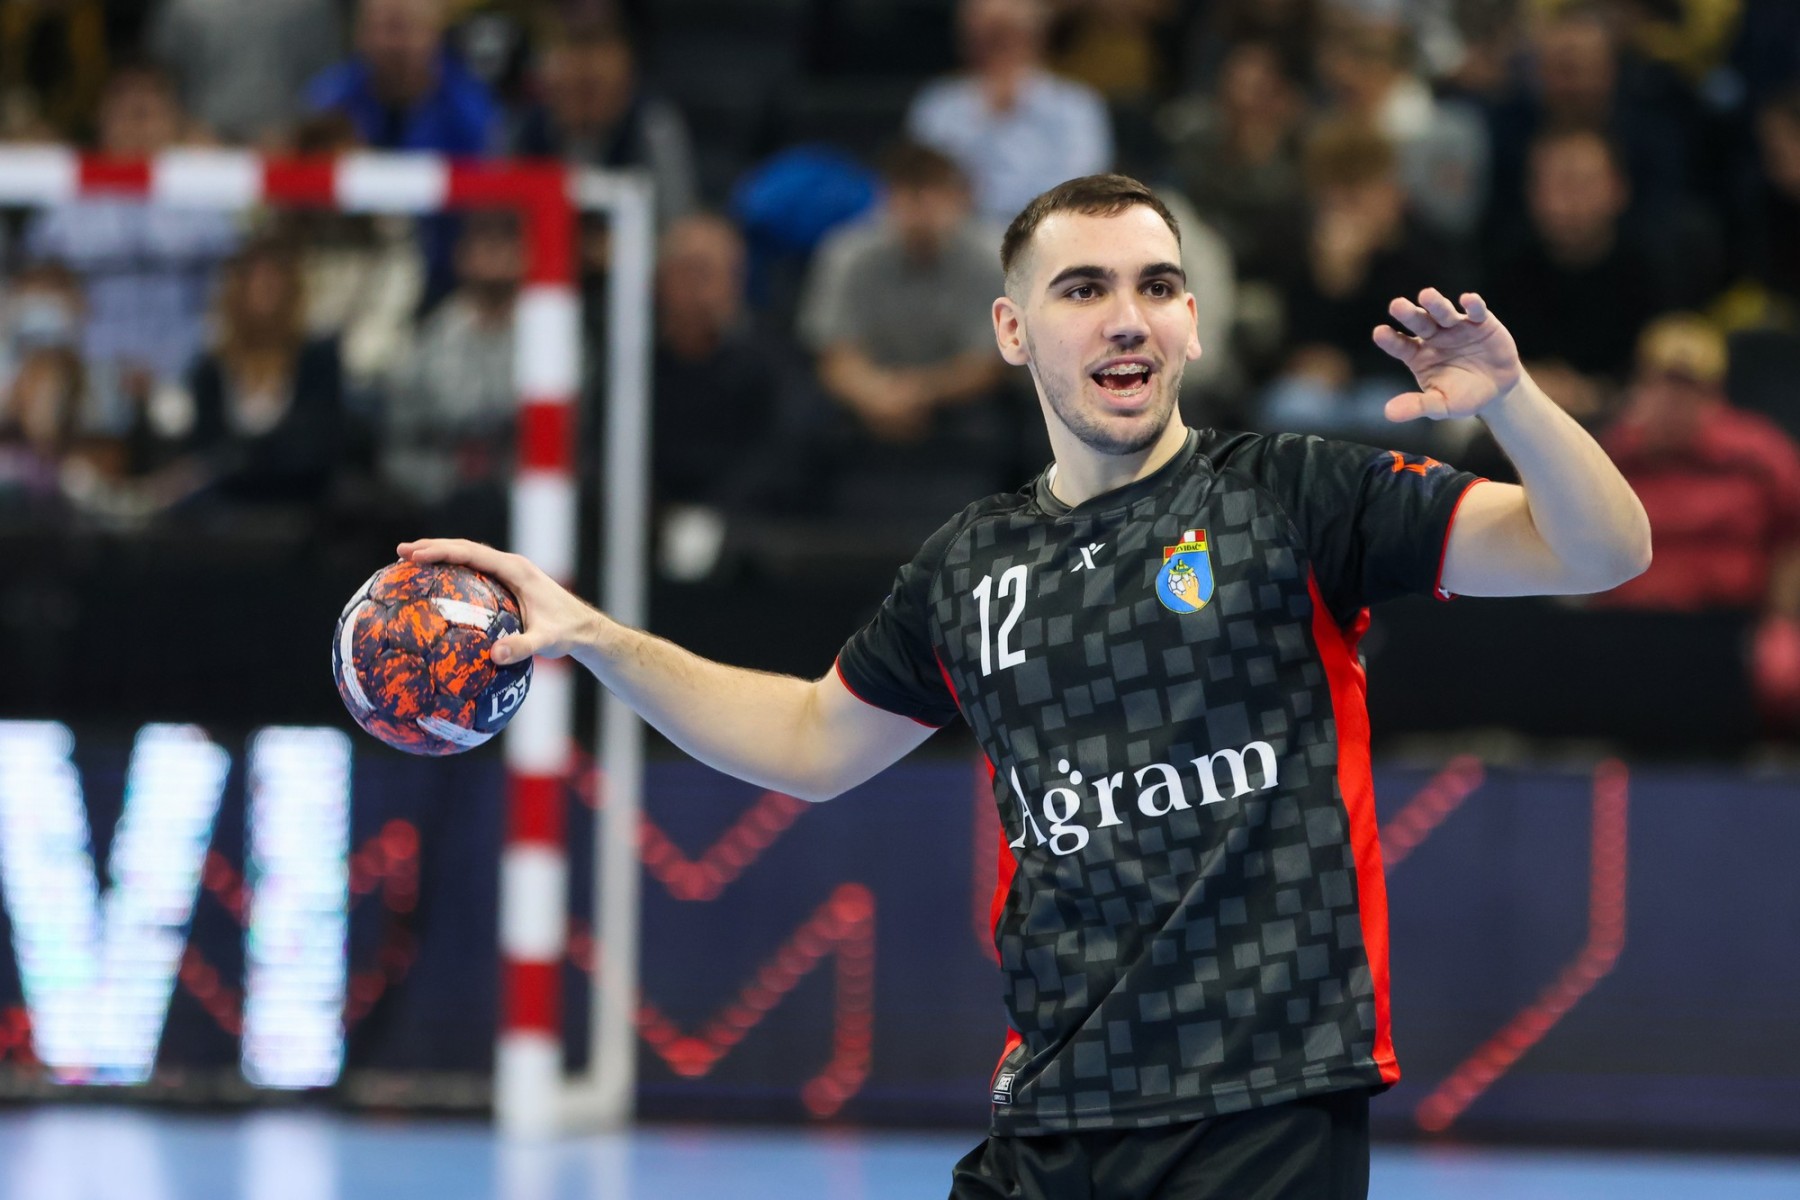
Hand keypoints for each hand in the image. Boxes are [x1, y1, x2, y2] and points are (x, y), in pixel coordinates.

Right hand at [397, 538, 600, 664]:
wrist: (586, 630)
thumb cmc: (568, 633)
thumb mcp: (547, 641)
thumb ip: (523, 647)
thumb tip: (495, 655)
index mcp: (516, 570)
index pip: (473, 554)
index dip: (443, 551)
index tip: (416, 555)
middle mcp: (511, 566)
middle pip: (466, 549)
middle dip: (433, 547)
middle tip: (401, 552)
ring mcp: (510, 574)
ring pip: (469, 558)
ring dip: (441, 556)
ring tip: (409, 561)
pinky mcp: (508, 585)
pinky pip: (475, 573)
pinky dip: (454, 572)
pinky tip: (436, 587)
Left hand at [1373, 289, 1523, 421]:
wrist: (1497, 390)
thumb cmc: (1463, 396)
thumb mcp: (1441, 405)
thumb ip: (1417, 406)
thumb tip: (1388, 414)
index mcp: (1417, 355)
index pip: (1400, 345)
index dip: (1390, 339)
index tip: (1379, 333)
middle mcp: (1433, 337)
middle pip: (1419, 323)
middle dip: (1408, 314)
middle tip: (1396, 305)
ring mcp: (1456, 327)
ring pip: (1443, 312)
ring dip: (1435, 304)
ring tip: (1426, 295)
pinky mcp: (1481, 322)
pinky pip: (1476, 311)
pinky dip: (1473, 304)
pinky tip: (1467, 300)